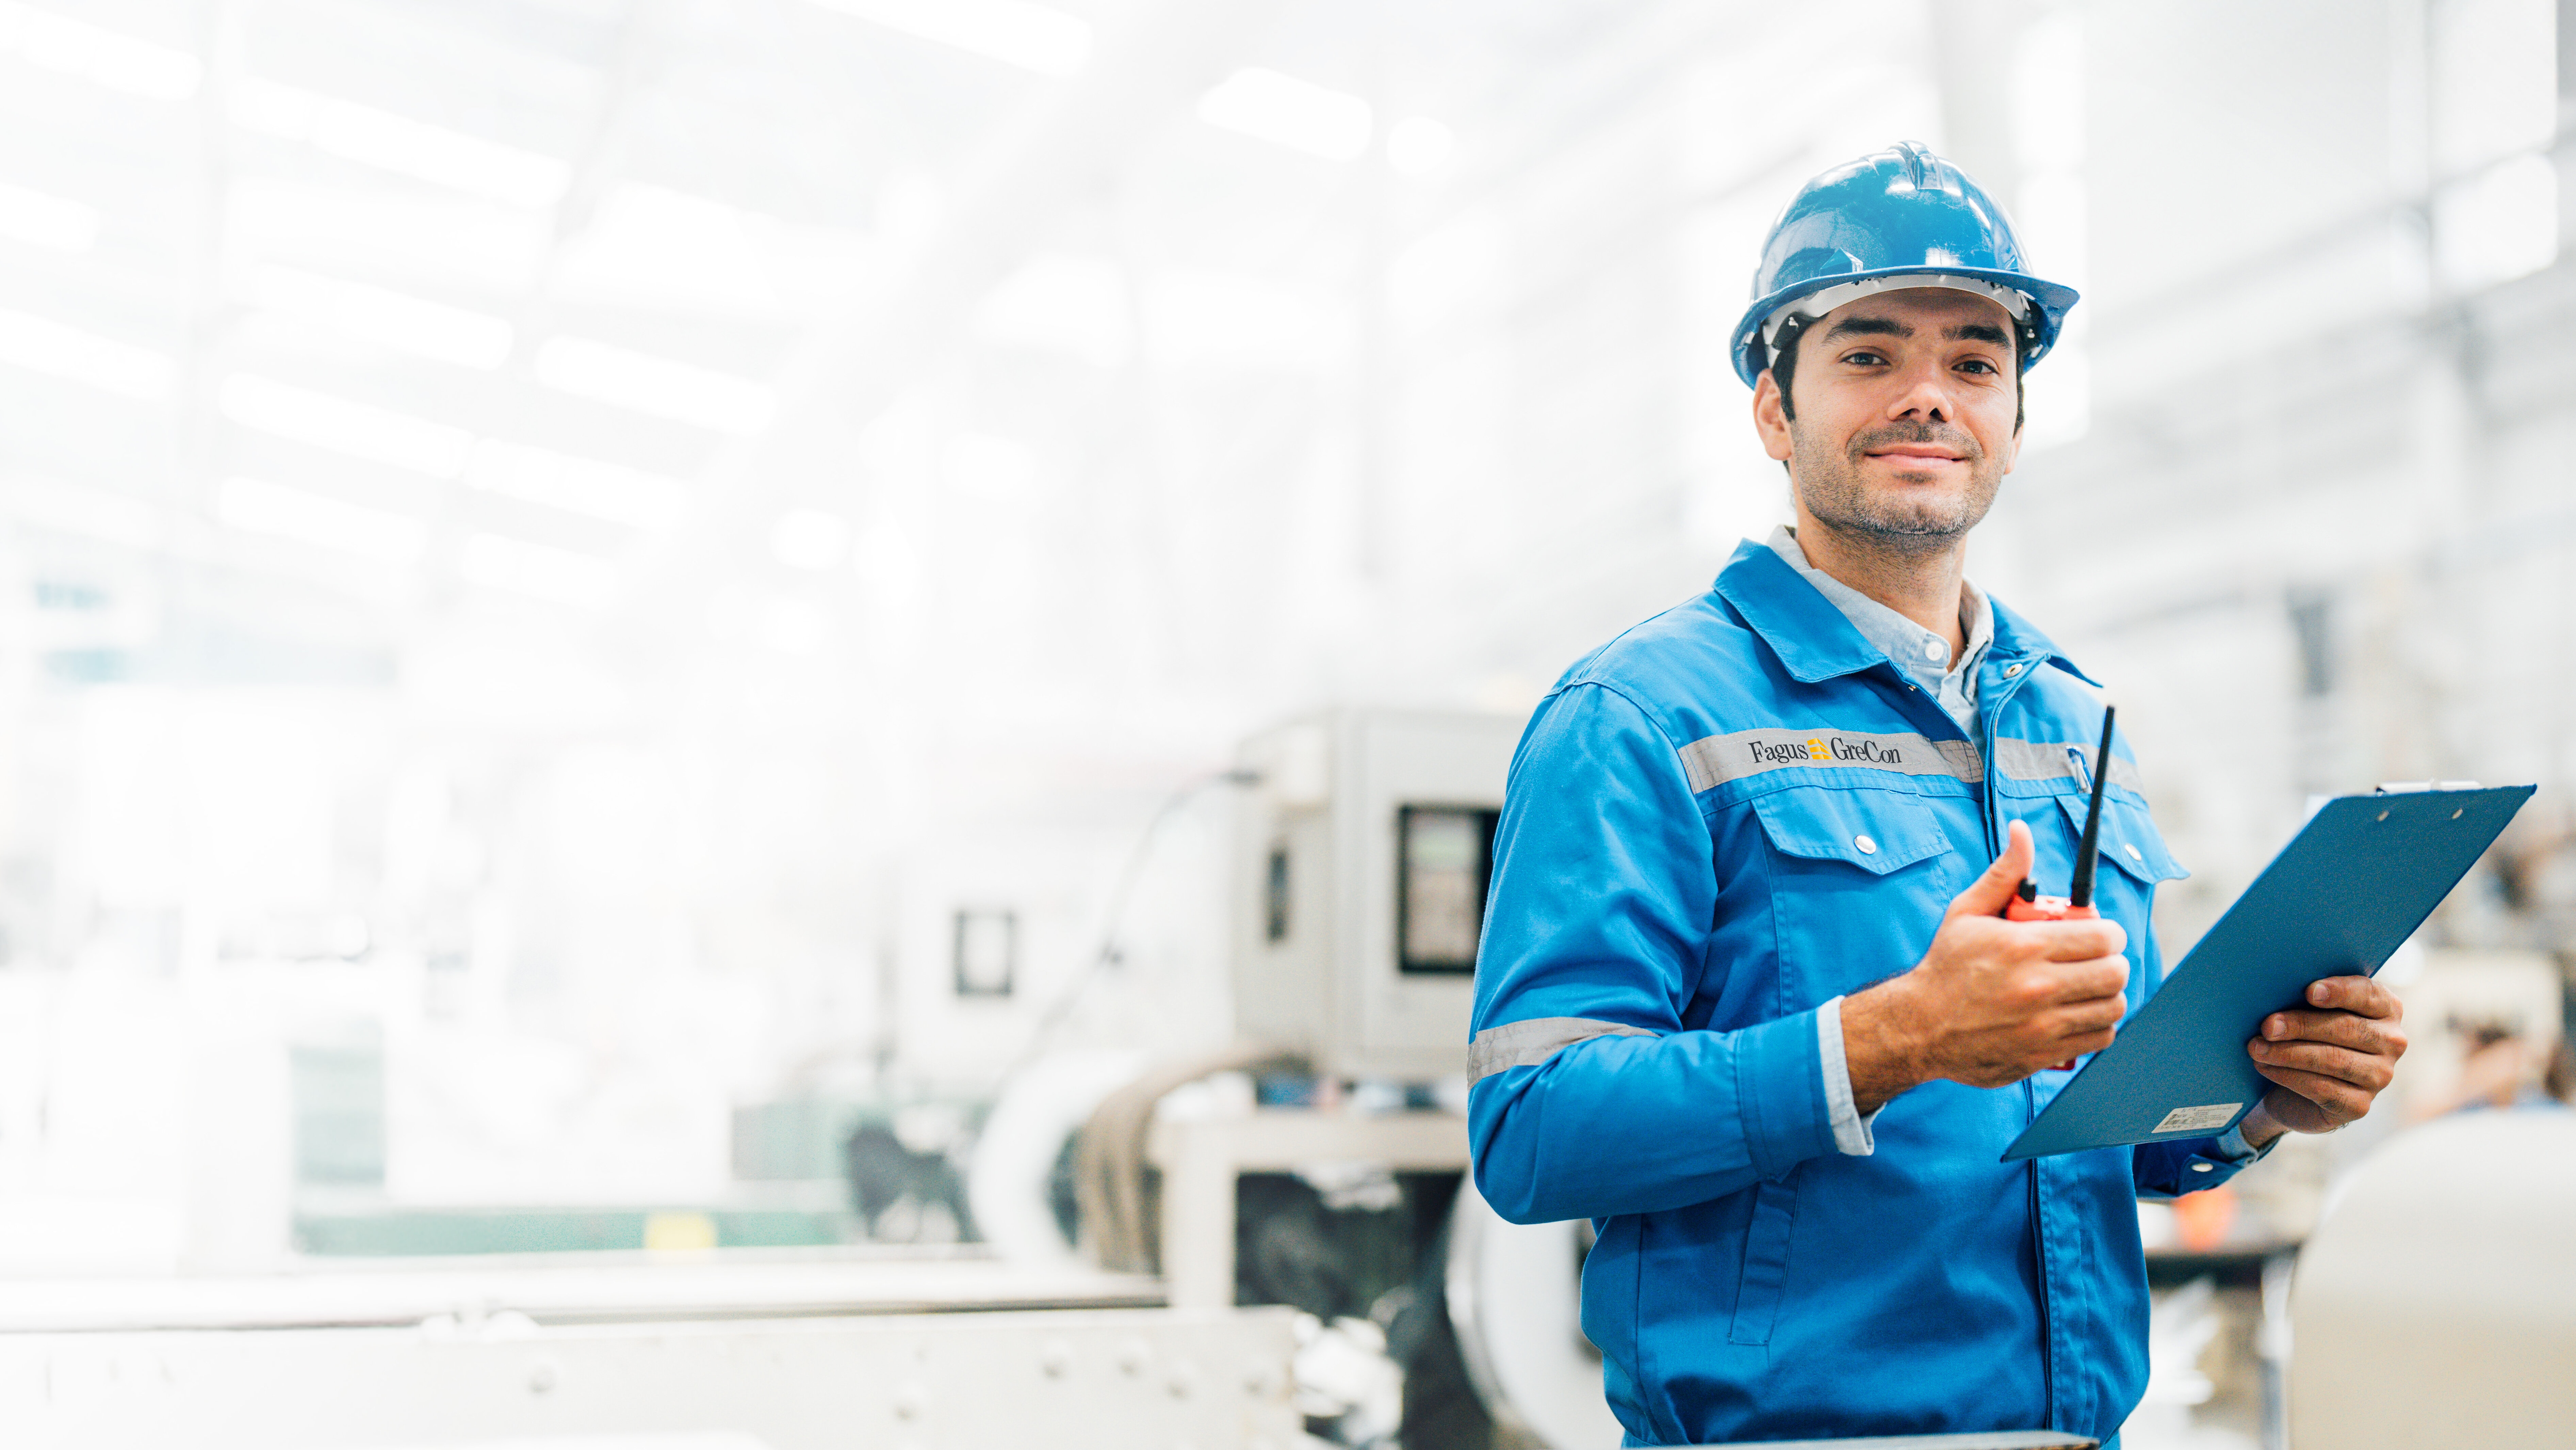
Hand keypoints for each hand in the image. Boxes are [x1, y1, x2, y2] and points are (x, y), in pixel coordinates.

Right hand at [1843, 820, 2130, 1111]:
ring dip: (2107, 993)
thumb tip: (2022, 831)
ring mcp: (2042, 1025)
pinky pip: (2099, 1038)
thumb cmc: (1946, 965)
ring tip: (2088, 985)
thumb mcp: (1967, 912)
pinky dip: (2098, 1024)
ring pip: (2112, 1007)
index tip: (2100, 934)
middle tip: (2096, 959)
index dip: (2110, 932)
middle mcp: (2037, 987)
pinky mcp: (2044, 1054)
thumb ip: (2005, 873)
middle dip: (2112, 961)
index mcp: (2023, 947)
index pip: (2102, 937)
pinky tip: (2078, 1012)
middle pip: (2115, 973)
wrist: (1919, 1026)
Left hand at [2236, 976, 2406, 1145]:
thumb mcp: (2311, 1010)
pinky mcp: (2359, 1105)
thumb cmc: (2307, 1035)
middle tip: (2267, 1026)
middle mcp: (2391, 1042)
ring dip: (2288, 1053)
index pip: (2369, 994)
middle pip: (2346, 1028)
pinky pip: (2323, 1089)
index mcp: (2386, 1008)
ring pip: (2333, 1060)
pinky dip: (2288, 1076)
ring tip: (2256, 1048)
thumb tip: (2277, 989)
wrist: (2300, 1088)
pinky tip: (2265, 1067)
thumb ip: (2309, 997)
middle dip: (2301, 1025)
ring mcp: (2380, 1076)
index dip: (2340, 992)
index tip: (2309, 991)